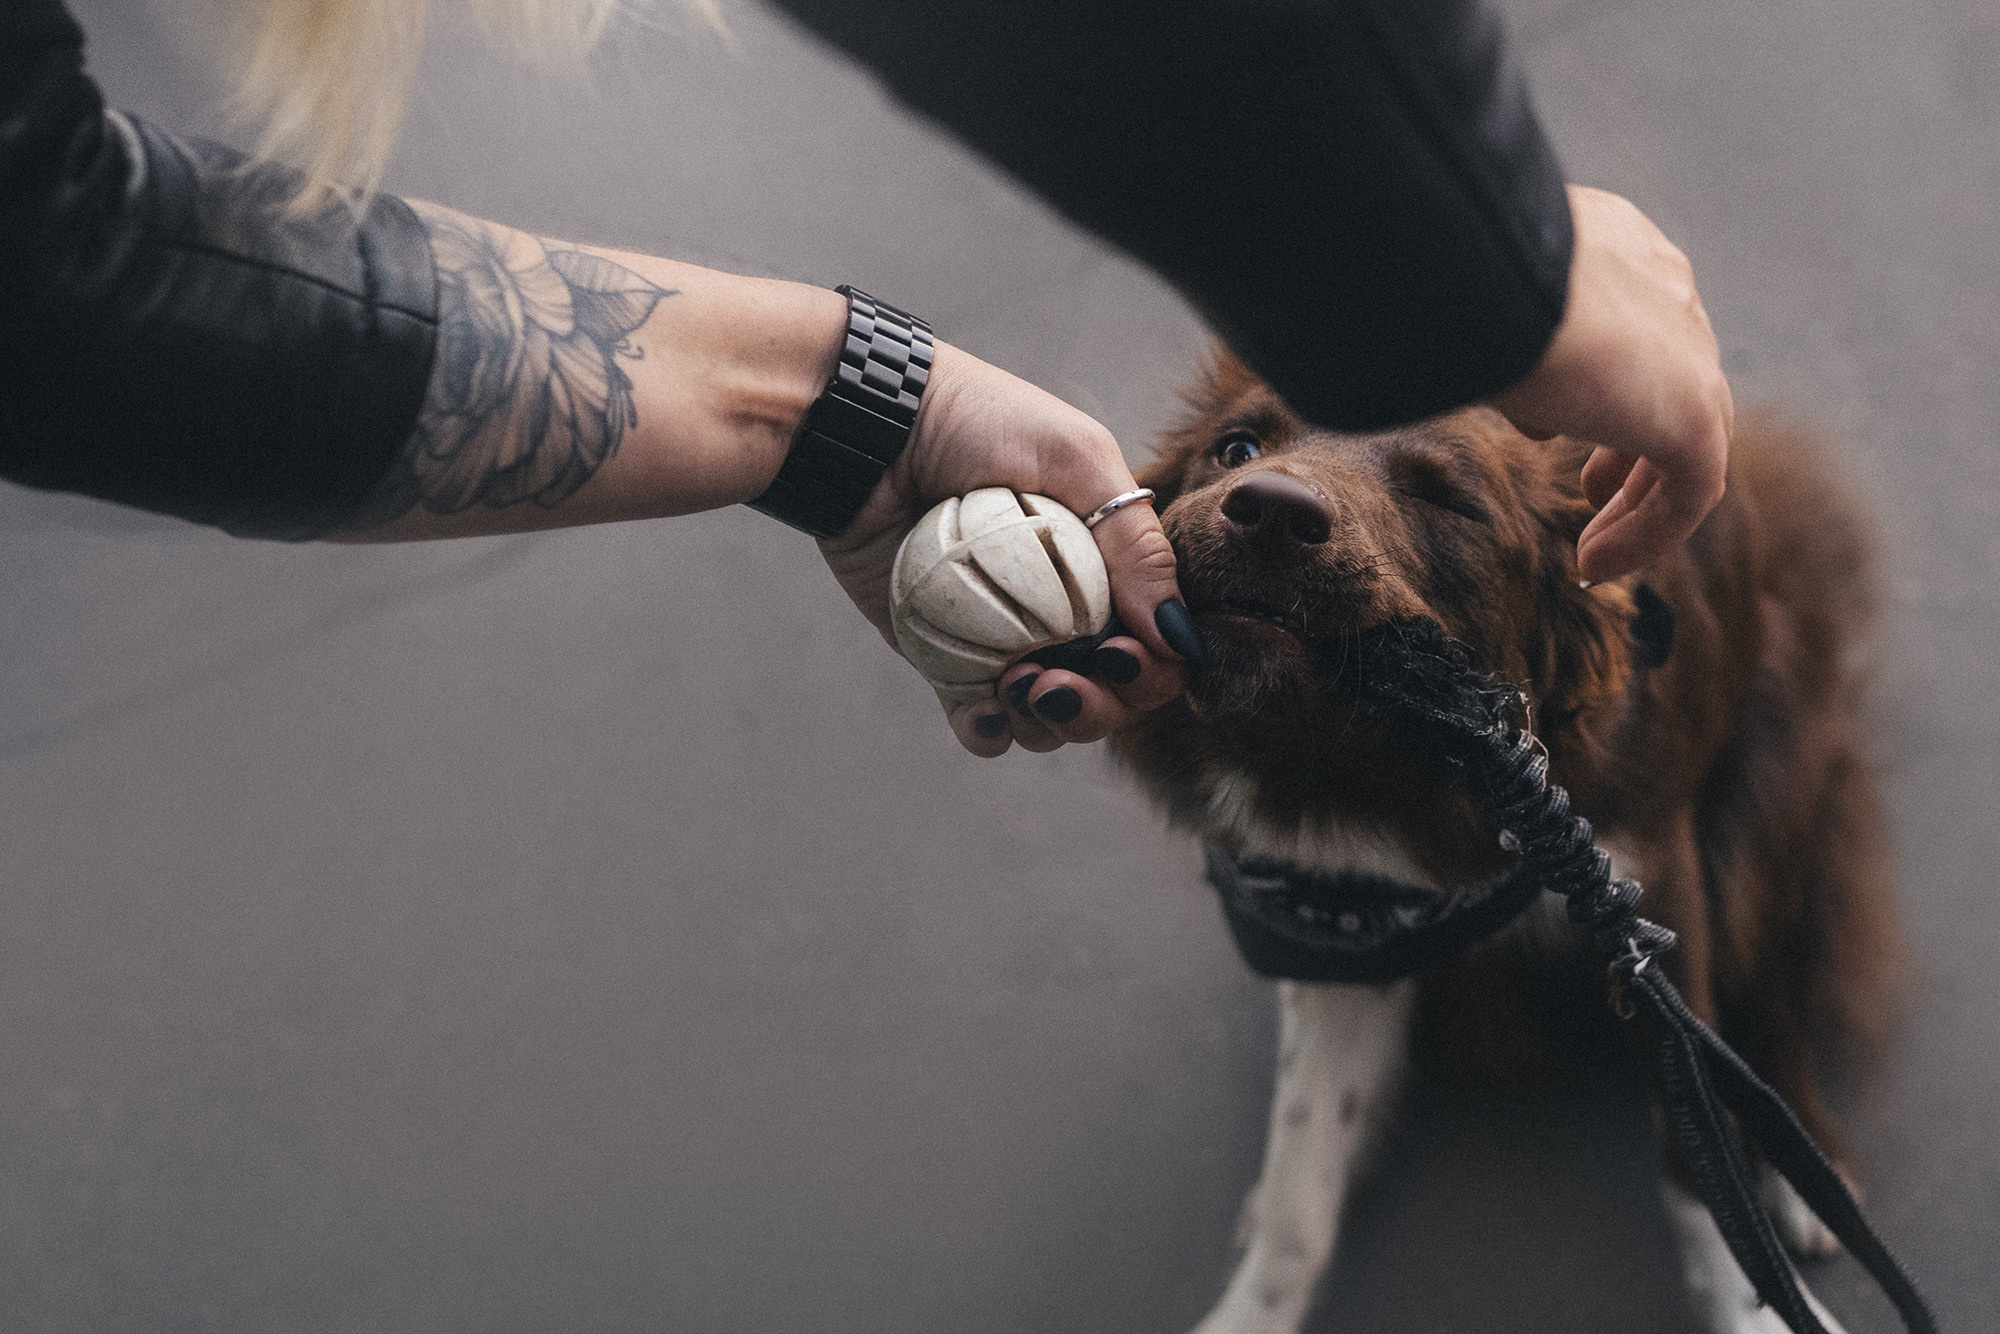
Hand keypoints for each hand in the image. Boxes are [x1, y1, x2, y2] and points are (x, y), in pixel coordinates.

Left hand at [818, 341, 1189, 755]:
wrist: (873, 427)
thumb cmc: (979, 421)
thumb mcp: (1077, 461)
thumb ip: (1137, 546)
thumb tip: (1177, 639)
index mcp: (1108, 566)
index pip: (1155, 647)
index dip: (1149, 671)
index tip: (1118, 658)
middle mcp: (1064, 612)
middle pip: (1109, 696)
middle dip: (1097, 707)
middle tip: (1055, 682)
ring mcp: (1002, 640)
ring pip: (1047, 718)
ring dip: (1044, 722)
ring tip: (1015, 686)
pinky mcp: (943, 657)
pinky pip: (977, 721)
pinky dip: (986, 731)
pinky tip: (982, 712)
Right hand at [1490, 185, 1733, 581]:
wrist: (1484, 270)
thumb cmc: (1451, 282)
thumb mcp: (1471, 318)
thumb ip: (1496, 352)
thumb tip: (1503, 401)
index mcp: (1616, 253)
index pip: (1625, 329)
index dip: (1594, 386)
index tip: (1548, 429)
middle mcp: (1664, 291)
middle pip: (1667, 384)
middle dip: (1630, 446)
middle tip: (1590, 490)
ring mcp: (1688, 349)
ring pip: (1686, 440)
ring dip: (1638, 501)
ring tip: (1592, 551)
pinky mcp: (1693, 411)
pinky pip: (1689, 490)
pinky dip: (1646, 534)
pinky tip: (1594, 566)